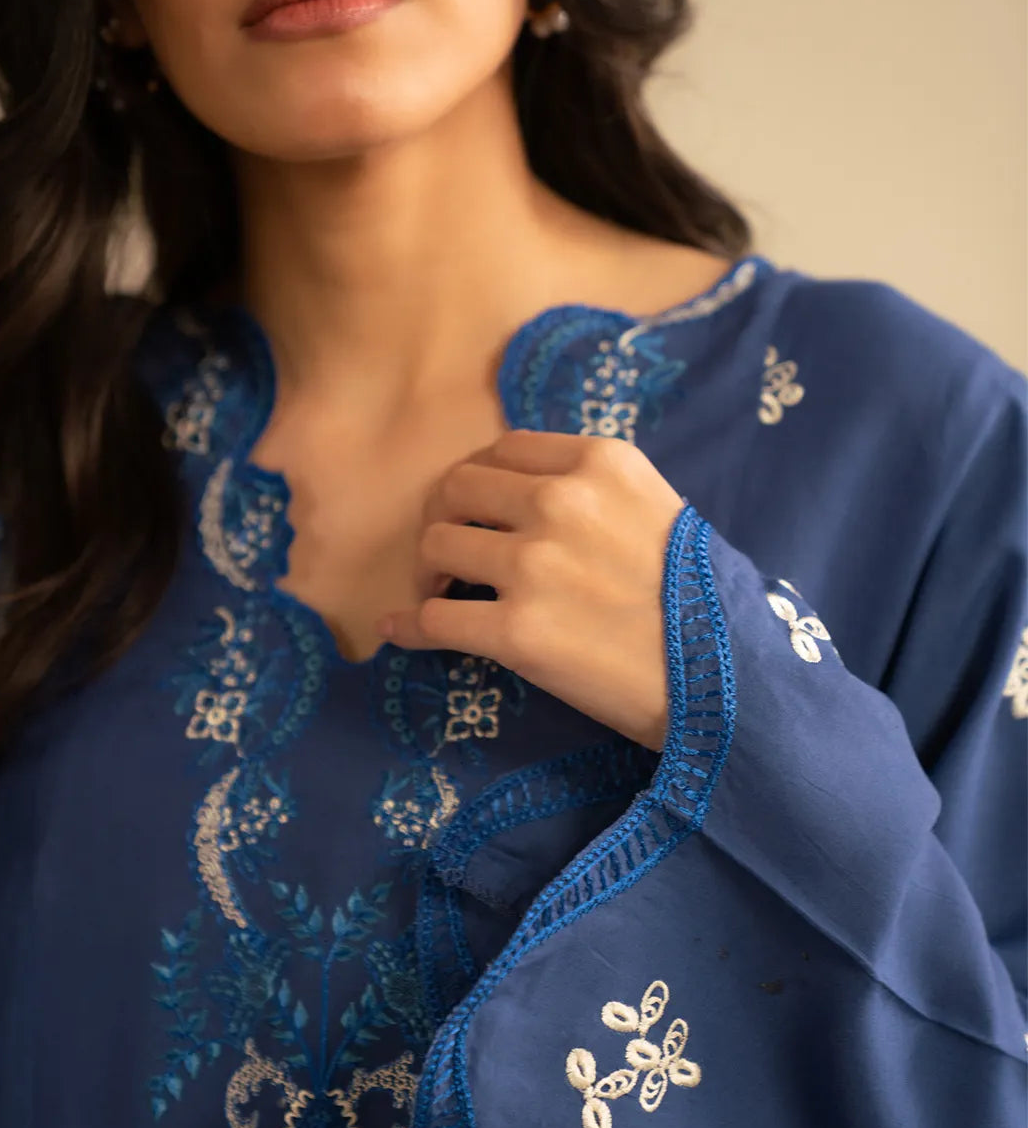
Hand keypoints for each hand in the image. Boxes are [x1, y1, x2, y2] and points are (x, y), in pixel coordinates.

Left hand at [377, 429, 686, 752]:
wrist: (726, 679)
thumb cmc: (701, 599)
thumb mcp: (660, 510)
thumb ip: (596, 490)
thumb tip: (526, 495)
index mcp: (600, 462)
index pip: (503, 448)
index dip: (480, 478)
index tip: (478, 507)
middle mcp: (561, 501)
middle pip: (456, 488)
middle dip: (445, 518)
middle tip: (451, 553)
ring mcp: (534, 565)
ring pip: (435, 546)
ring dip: (428, 572)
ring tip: (440, 594)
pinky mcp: (515, 631)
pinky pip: (432, 619)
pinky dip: (408, 626)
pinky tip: (400, 630)